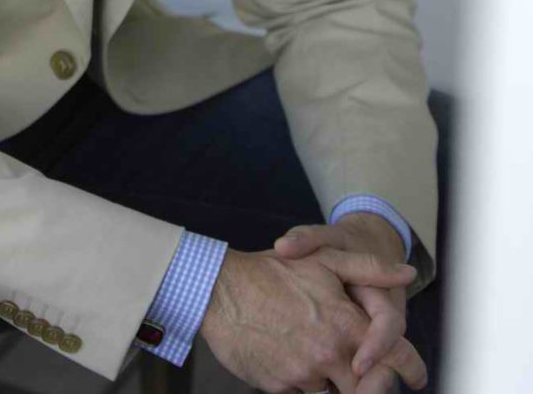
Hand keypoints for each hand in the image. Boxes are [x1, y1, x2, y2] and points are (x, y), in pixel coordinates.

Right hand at [199, 245, 422, 393]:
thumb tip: (407, 273)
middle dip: (372, 381)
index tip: (418, 376)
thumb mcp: (324, 259)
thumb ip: (370, 269)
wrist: (220, 290)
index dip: (412, 368)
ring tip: (321, 354)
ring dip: (335, 381)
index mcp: (346, 324)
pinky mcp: (279, 388)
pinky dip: (305, 382)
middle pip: (369, 387)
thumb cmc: (273, 271)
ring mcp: (303, 375)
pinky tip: (293, 356)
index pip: (396, 359)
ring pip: (335, 393)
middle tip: (366, 371)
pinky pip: (303, 393)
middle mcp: (329, 355)